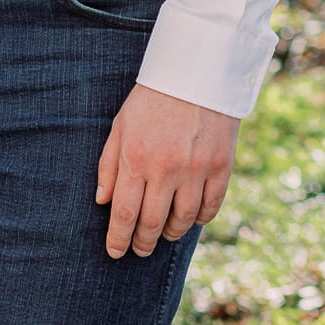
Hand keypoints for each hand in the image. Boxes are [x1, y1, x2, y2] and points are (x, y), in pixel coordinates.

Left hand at [95, 82, 239, 259]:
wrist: (195, 72)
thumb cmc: (151, 100)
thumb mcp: (121, 125)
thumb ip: (110, 164)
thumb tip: (103, 201)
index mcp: (137, 157)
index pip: (124, 213)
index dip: (118, 239)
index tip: (115, 252)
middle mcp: (166, 168)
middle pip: (152, 224)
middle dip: (142, 243)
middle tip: (138, 249)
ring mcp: (197, 170)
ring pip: (183, 221)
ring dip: (170, 233)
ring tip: (162, 233)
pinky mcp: (221, 168)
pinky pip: (210, 208)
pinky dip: (199, 219)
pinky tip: (189, 217)